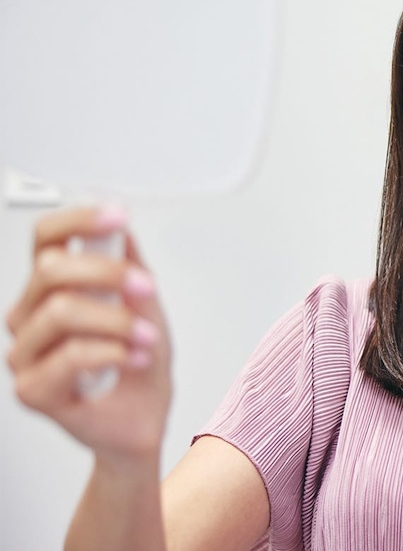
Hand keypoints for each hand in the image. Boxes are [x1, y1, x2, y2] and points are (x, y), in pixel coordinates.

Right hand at [6, 206, 172, 464]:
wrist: (142, 417)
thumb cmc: (138, 361)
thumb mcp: (145, 304)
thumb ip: (131, 266)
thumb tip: (120, 228)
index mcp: (51, 289)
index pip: (45, 239)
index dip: (78, 220)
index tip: (116, 216)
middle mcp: (30, 316)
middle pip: (51, 270)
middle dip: (108, 273)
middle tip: (146, 287)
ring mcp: (25, 353)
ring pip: (62, 312)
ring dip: (117, 321)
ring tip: (146, 337)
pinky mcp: (32, 390)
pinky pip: (70, 356)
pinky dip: (112, 353)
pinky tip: (132, 359)